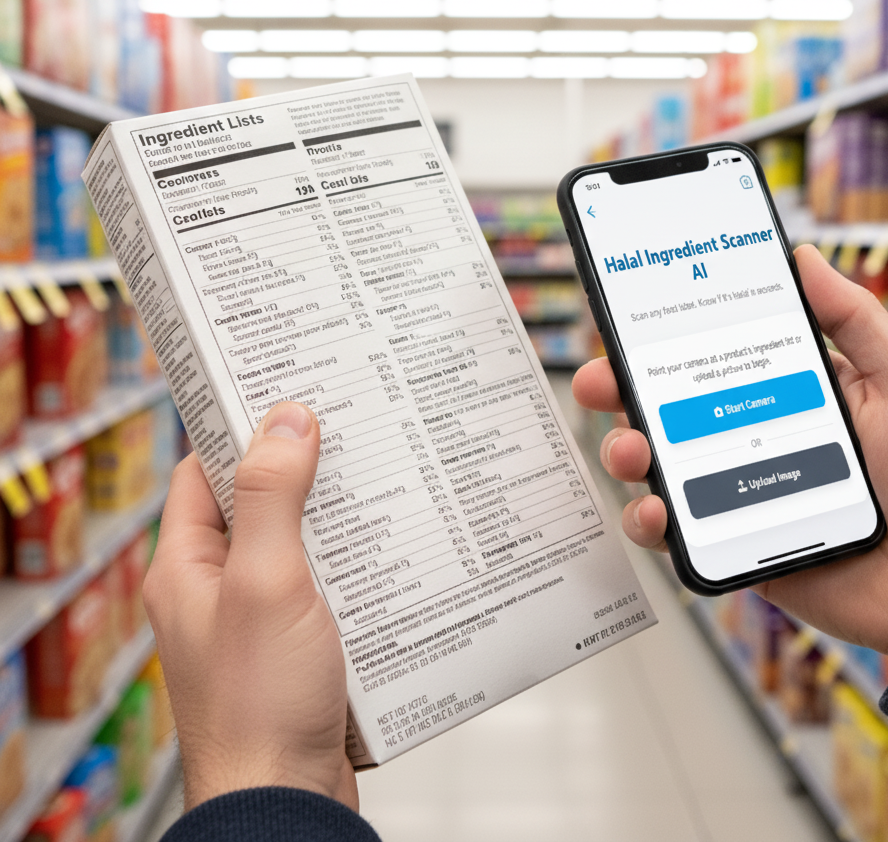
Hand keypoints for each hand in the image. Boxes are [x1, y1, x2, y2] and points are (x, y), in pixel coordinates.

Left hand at [144, 402, 356, 811]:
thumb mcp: (266, 582)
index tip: (288, 393)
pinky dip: (354, 562)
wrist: (286, 801)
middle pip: (258, 502)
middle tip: (351, 426)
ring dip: (336, 516)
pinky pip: (324, 584)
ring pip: (298, 543)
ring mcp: (257, 617)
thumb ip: (272, 497)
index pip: (205, 471)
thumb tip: (285, 418)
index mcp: (187, 566)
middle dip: (303, 467)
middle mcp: (217, 587)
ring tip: (382, 476)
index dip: (242, 429)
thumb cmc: (260, 702)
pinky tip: (394, 546)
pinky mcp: (296, 644)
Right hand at [573, 245, 887, 663]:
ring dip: (625, 451)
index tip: (630, 317)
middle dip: (619, 388)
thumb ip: (855, 320)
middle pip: (668, 405)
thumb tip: (805, 257)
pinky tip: (655, 511)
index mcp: (787, 389)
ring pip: (659, 464)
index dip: (666, 335)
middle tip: (599, 380)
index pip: (714, 352)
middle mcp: (752, 435)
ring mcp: (738, 491)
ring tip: (631, 450)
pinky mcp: (732, 542)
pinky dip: (648, 520)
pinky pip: (676, 531)